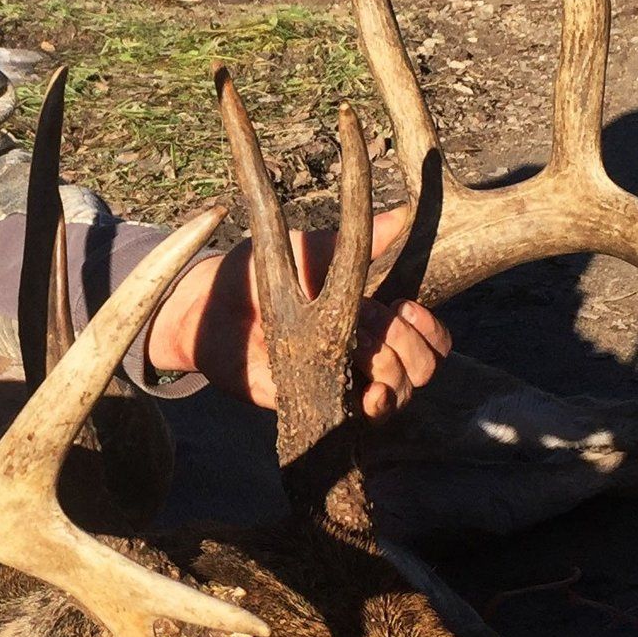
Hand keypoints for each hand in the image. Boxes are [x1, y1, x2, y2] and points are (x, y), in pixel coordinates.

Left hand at [146, 209, 450, 419]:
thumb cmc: (257, 270)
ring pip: (401, 395)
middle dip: (413, 350)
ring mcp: (342, 381)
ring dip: (398, 378)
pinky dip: (376, 407)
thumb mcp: (309, 249)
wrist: (208, 301)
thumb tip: (402, 215)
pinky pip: (361, 421)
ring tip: (371, 360)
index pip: (425, 336)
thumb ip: (355, 238)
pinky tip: (369, 396)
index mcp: (365, 317)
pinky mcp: (316, 403)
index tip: (404, 306)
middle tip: (384, 327)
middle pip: (421, 368)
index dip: (429, 328)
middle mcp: (361, 354)